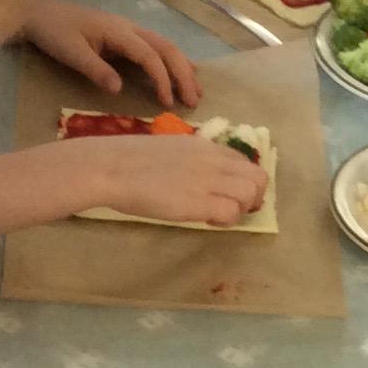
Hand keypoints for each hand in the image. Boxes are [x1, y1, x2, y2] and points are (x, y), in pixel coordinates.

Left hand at [24, 0, 201, 109]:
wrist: (38, 11)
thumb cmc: (53, 31)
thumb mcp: (70, 52)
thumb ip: (95, 69)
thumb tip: (119, 89)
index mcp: (117, 31)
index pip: (149, 55)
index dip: (161, 78)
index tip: (167, 102)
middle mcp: (129, 28)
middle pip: (167, 48)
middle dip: (183, 74)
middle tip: (192, 101)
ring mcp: (130, 30)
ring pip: (166, 46)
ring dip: (183, 69)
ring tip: (196, 93)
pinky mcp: (127, 36)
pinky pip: (157, 47)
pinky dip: (174, 61)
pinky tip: (187, 72)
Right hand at [73, 133, 267, 227]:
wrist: (109, 167)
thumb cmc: (128, 160)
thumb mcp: (169, 149)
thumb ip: (191, 159)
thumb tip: (198, 176)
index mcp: (204, 146)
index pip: (243, 161)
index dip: (241, 180)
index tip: (227, 193)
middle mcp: (212, 160)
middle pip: (258, 177)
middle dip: (252, 197)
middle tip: (232, 208)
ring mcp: (207, 180)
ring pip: (251, 194)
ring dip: (241, 209)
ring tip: (218, 215)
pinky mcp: (198, 201)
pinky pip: (231, 212)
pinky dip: (225, 221)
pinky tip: (206, 220)